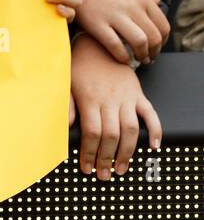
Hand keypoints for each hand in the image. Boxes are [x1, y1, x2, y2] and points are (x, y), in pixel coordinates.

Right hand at [68, 0, 168, 63]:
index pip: (162, 25)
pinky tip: (122, 59)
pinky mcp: (96, 23)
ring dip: (142, 55)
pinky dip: (122, 56)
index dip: (163, 41)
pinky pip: (115, 45)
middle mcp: (132, 7)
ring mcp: (114, 15)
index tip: (157, 47)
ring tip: (138, 60)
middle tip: (149, 58)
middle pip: (154, 37)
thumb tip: (157, 4)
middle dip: (154, 52)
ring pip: (139, 42)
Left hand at [70, 33, 161, 178]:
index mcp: (89, 99)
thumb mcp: (65, 84)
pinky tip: (153, 147)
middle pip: (111, 135)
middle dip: (107, 158)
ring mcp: (126, 98)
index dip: (89, 153)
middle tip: (104, 175)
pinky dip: (155, 131)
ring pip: (130, 129)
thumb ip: (67, 106)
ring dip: (128, 152)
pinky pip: (150, 114)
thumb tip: (68, 127)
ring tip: (122, 169)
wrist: (98, 45)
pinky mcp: (138, 94)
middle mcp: (109, 100)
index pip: (91, 132)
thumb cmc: (78, 66)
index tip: (86, 168)